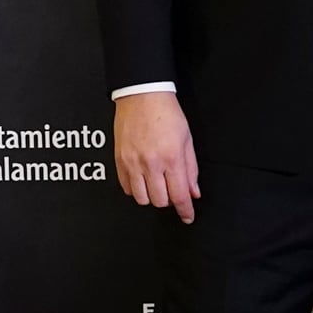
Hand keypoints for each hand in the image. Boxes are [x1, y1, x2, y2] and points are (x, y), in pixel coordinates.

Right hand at [113, 90, 198, 223]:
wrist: (142, 96)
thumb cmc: (166, 113)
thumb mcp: (187, 140)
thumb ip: (191, 169)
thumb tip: (193, 192)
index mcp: (171, 158)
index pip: (179, 195)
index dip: (185, 210)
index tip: (188, 216)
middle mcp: (151, 163)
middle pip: (160, 201)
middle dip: (169, 200)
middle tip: (172, 189)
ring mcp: (132, 163)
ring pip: (142, 199)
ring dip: (152, 196)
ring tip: (157, 184)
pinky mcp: (119, 161)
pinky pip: (126, 188)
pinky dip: (136, 189)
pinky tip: (143, 179)